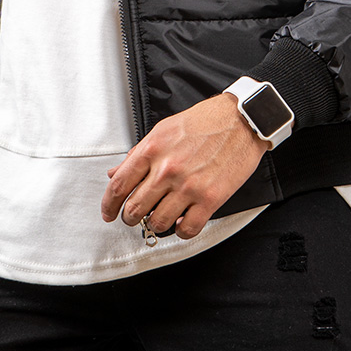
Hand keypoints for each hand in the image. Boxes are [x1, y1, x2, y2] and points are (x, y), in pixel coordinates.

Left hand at [101, 93, 270, 240]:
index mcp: (153, 149)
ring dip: (155, 224)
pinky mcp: (210, 199)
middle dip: (130, 217)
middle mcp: (168, 169)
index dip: (109, 205)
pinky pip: (187, 229)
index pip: (119, 185)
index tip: (109, 213)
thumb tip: (115, 172)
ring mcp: (189, 186)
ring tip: (160, 217)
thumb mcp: (164, 129)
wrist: (242, 119)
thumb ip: (138, 153)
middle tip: (134, 216)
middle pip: (134, 209)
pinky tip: (182, 222)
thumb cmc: (206, 121)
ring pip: (158, 223)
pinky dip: (180, 231)